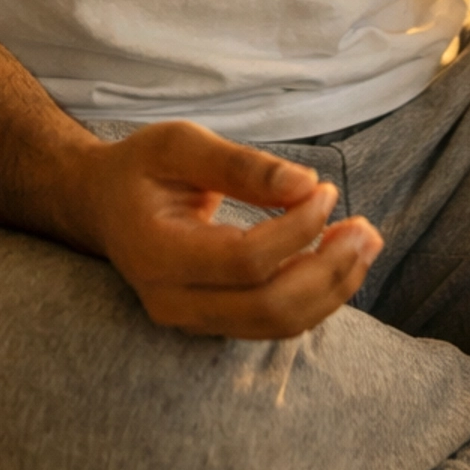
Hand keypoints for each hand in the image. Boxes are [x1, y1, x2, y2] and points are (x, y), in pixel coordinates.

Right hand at [69, 120, 381, 339]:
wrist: (103, 206)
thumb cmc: (141, 168)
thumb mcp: (179, 145)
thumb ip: (240, 165)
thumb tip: (307, 184)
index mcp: (156, 254)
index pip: (244, 261)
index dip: (296, 229)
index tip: (326, 191)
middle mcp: (170, 302)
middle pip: (267, 307)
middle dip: (328, 271)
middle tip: (366, 228)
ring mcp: (191, 322)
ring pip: (277, 325)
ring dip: (332, 288)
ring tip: (366, 242)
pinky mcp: (213, 324)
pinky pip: (273, 324)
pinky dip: (316, 297)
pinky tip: (341, 260)